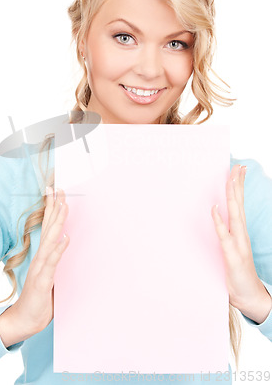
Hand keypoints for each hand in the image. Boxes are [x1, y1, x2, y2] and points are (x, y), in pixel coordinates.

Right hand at [0, 187, 69, 347]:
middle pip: (49, 227)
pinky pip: (52, 263)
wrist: (24, 320)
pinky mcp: (42, 281)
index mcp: (43, 255)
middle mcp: (41, 257)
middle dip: (54, 207)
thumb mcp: (51, 275)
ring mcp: (40, 268)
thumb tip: (65, 243)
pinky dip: (58, 249)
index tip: (56, 192)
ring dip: (57, 222)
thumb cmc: (40, 297)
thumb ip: (56, 259)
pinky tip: (64, 237)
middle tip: (59, 188)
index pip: (49, 227)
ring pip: (50, 240)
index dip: (52, 209)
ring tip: (64, 205)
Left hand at [211, 165, 271, 322]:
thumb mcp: (231, 248)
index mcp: (240, 230)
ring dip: (231, 195)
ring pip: (234, 214)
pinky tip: (214, 208)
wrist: (250, 296)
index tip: (238, 169)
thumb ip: (226, 233)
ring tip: (230, 179)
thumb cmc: (238, 272)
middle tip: (238, 166)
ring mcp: (237, 243)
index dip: (238, 186)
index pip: (238, 202)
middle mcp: (240, 233)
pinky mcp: (231, 254)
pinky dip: (218, 221)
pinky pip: (223, 235)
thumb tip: (217, 218)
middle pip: (238, 203)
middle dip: (237, 183)